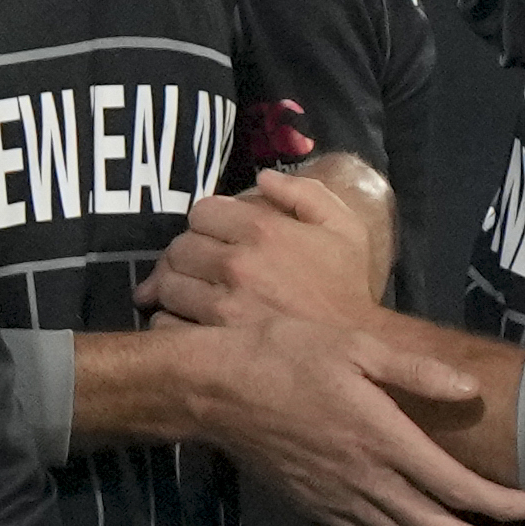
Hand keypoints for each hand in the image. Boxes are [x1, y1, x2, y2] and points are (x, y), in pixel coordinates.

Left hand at [143, 168, 379, 328]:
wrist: (356, 347)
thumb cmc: (348, 287)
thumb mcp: (343, 227)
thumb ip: (304, 193)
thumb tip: (262, 178)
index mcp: (262, 228)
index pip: (200, 212)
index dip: (207, 222)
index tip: (217, 235)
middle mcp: (235, 263)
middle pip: (178, 248)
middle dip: (188, 255)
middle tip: (203, 267)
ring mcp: (220, 305)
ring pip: (168, 284)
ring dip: (176, 286)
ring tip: (194, 294)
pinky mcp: (212, 342)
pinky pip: (169, 323)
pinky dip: (172, 321)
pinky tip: (191, 322)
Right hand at [175, 318, 524, 525]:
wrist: (214, 391)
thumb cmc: (284, 354)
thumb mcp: (353, 346)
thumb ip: (414, 370)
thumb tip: (471, 390)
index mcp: (381, 439)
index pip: (455, 488)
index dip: (500, 505)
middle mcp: (365, 481)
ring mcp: (338, 502)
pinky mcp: (315, 510)